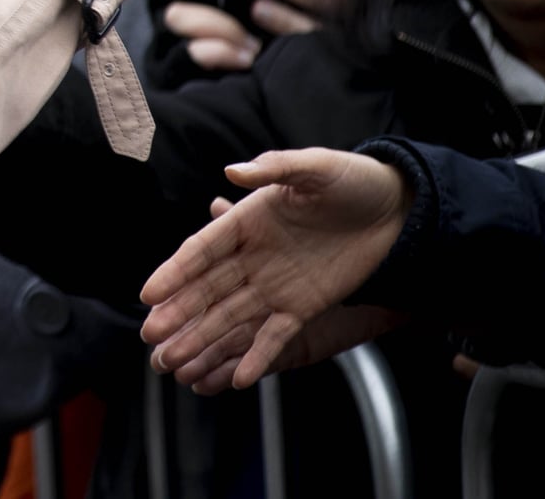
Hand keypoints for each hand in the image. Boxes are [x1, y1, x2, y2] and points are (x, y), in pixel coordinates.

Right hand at [138, 148, 412, 390]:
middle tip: (150, 337)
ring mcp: (277, 283)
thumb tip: (231, 171)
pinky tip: (237, 377)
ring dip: (204, 339)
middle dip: (178, 314)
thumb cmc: (352, 181)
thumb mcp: (315, 168)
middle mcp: (254, 256)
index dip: (174, 272)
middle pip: (207, 289)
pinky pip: (275, 335)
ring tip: (174, 362)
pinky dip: (258, 356)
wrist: (395, 210)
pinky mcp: (304, 306)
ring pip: (231, 317)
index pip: (202, 250)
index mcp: (248, 221)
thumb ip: (275, 167)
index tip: (149, 295)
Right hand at [155, 0, 265, 72]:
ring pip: (175, 19)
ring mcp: (165, 39)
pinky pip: (185, 57)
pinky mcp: (173, 69)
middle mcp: (165, 8)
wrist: (249, 71)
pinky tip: (245, 56)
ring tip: (253, 36)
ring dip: (218, 24)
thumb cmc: (237, 18)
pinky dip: (217, 53)